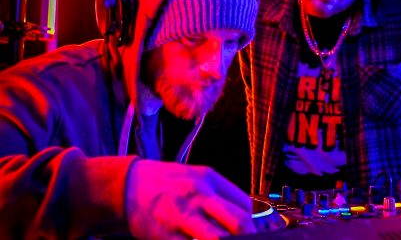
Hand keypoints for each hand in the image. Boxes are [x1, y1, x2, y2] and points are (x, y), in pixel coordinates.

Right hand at [126, 160, 255, 238]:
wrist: (128, 185)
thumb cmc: (169, 183)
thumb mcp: (197, 178)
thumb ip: (221, 195)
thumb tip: (248, 215)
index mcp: (210, 179)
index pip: (246, 204)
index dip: (257, 223)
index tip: (262, 233)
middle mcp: (199, 196)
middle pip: (239, 222)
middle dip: (251, 238)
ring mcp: (182, 216)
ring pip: (217, 239)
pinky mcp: (166, 235)